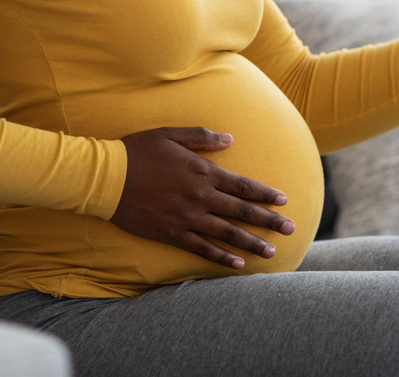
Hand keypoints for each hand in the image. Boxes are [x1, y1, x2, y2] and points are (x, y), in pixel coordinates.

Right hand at [110, 126, 294, 268]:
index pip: (243, 186)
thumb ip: (202, 136)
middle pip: (242, 211)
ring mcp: (187, 217)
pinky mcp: (171, 233)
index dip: (265, 193)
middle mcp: (200, 197)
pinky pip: (201, 248)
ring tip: (272, 252)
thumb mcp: (171, 134)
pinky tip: (237, 264)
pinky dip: (220, 257)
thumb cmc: (138, 151)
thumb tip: (229, 139)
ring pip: (227, 233)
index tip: (284, 200)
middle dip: (269, 220)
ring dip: (251, 243)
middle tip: (292, 228)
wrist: (106, 177)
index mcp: (203, 172)